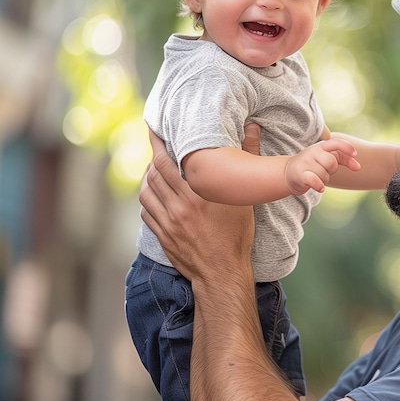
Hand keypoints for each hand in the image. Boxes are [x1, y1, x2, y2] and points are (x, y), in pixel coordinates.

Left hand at [139, 128, 254, 281]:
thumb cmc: (237, 235)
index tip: (155, 131)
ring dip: (147, 178)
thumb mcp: (244, 197)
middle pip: (153, 174)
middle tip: (155, 146)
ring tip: (154, 169)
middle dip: (152, 157)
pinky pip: (146, 211)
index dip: (157, 144)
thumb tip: (251, 127)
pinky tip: (154, 194)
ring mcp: (167, 222)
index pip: (167, 162)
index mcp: (196, 195)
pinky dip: (147, 198)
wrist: (222, 273)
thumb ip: (246, 158)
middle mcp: (177, 207)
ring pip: (146, 192)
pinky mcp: (162, 236)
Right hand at [284, 139, 360, 194]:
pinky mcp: (300, 175)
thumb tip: (358, 167)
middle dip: (331, 170)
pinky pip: (314, 179)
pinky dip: (319, 184)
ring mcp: (305, 162)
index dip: (347, 147)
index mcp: (320, 146)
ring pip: (324, 174)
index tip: (355, 154)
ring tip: (316, 177)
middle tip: (324, 171)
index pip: (336, 143)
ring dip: (324, 180)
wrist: (287, 173)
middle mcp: (312, 152)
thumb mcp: (326, 158)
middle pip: (331, 162)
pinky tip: (320, 188)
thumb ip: (343, 159)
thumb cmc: (312, 166)